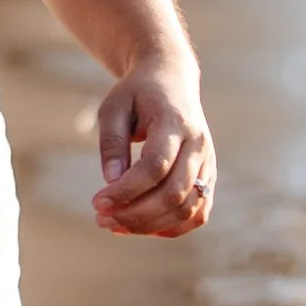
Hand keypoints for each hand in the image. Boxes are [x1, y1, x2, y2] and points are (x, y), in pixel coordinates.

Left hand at [92, 62, 213, 241]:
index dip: (127, 190)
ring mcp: (208, 162)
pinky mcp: (208, 175)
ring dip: (151, 224)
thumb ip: (112, 143)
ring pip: (188, 208)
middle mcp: (198, 145)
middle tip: (101, 218)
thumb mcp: (114, 107)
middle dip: (136, 213)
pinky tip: (142, 227)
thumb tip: (111, 182)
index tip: (97, 203)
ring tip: (114, 225)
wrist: (172, 78)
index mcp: (175, 122)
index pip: (156, 166)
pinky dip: (173, 227)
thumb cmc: (137, 93)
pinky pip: (198, 212)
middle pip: (174, 193)